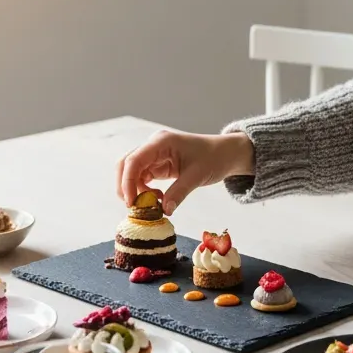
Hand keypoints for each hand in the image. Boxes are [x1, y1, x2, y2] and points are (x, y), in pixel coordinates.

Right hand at [115, 129, 254, 214]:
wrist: (226, 153)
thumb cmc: (214, 158)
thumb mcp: (197, 176)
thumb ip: (178, 193)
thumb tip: (164, 211)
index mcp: (161, 142)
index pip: (134, 161)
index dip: (128, 182)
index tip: (131, 203)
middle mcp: (153, 146)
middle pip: (126, 165)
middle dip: (126, 187)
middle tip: (136, 207)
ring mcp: (155, 154)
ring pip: (132, 173)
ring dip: (136, 190)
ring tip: (153, 204)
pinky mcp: (158, 164)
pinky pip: (143, 178)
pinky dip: (145, 191)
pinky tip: (158, 199)